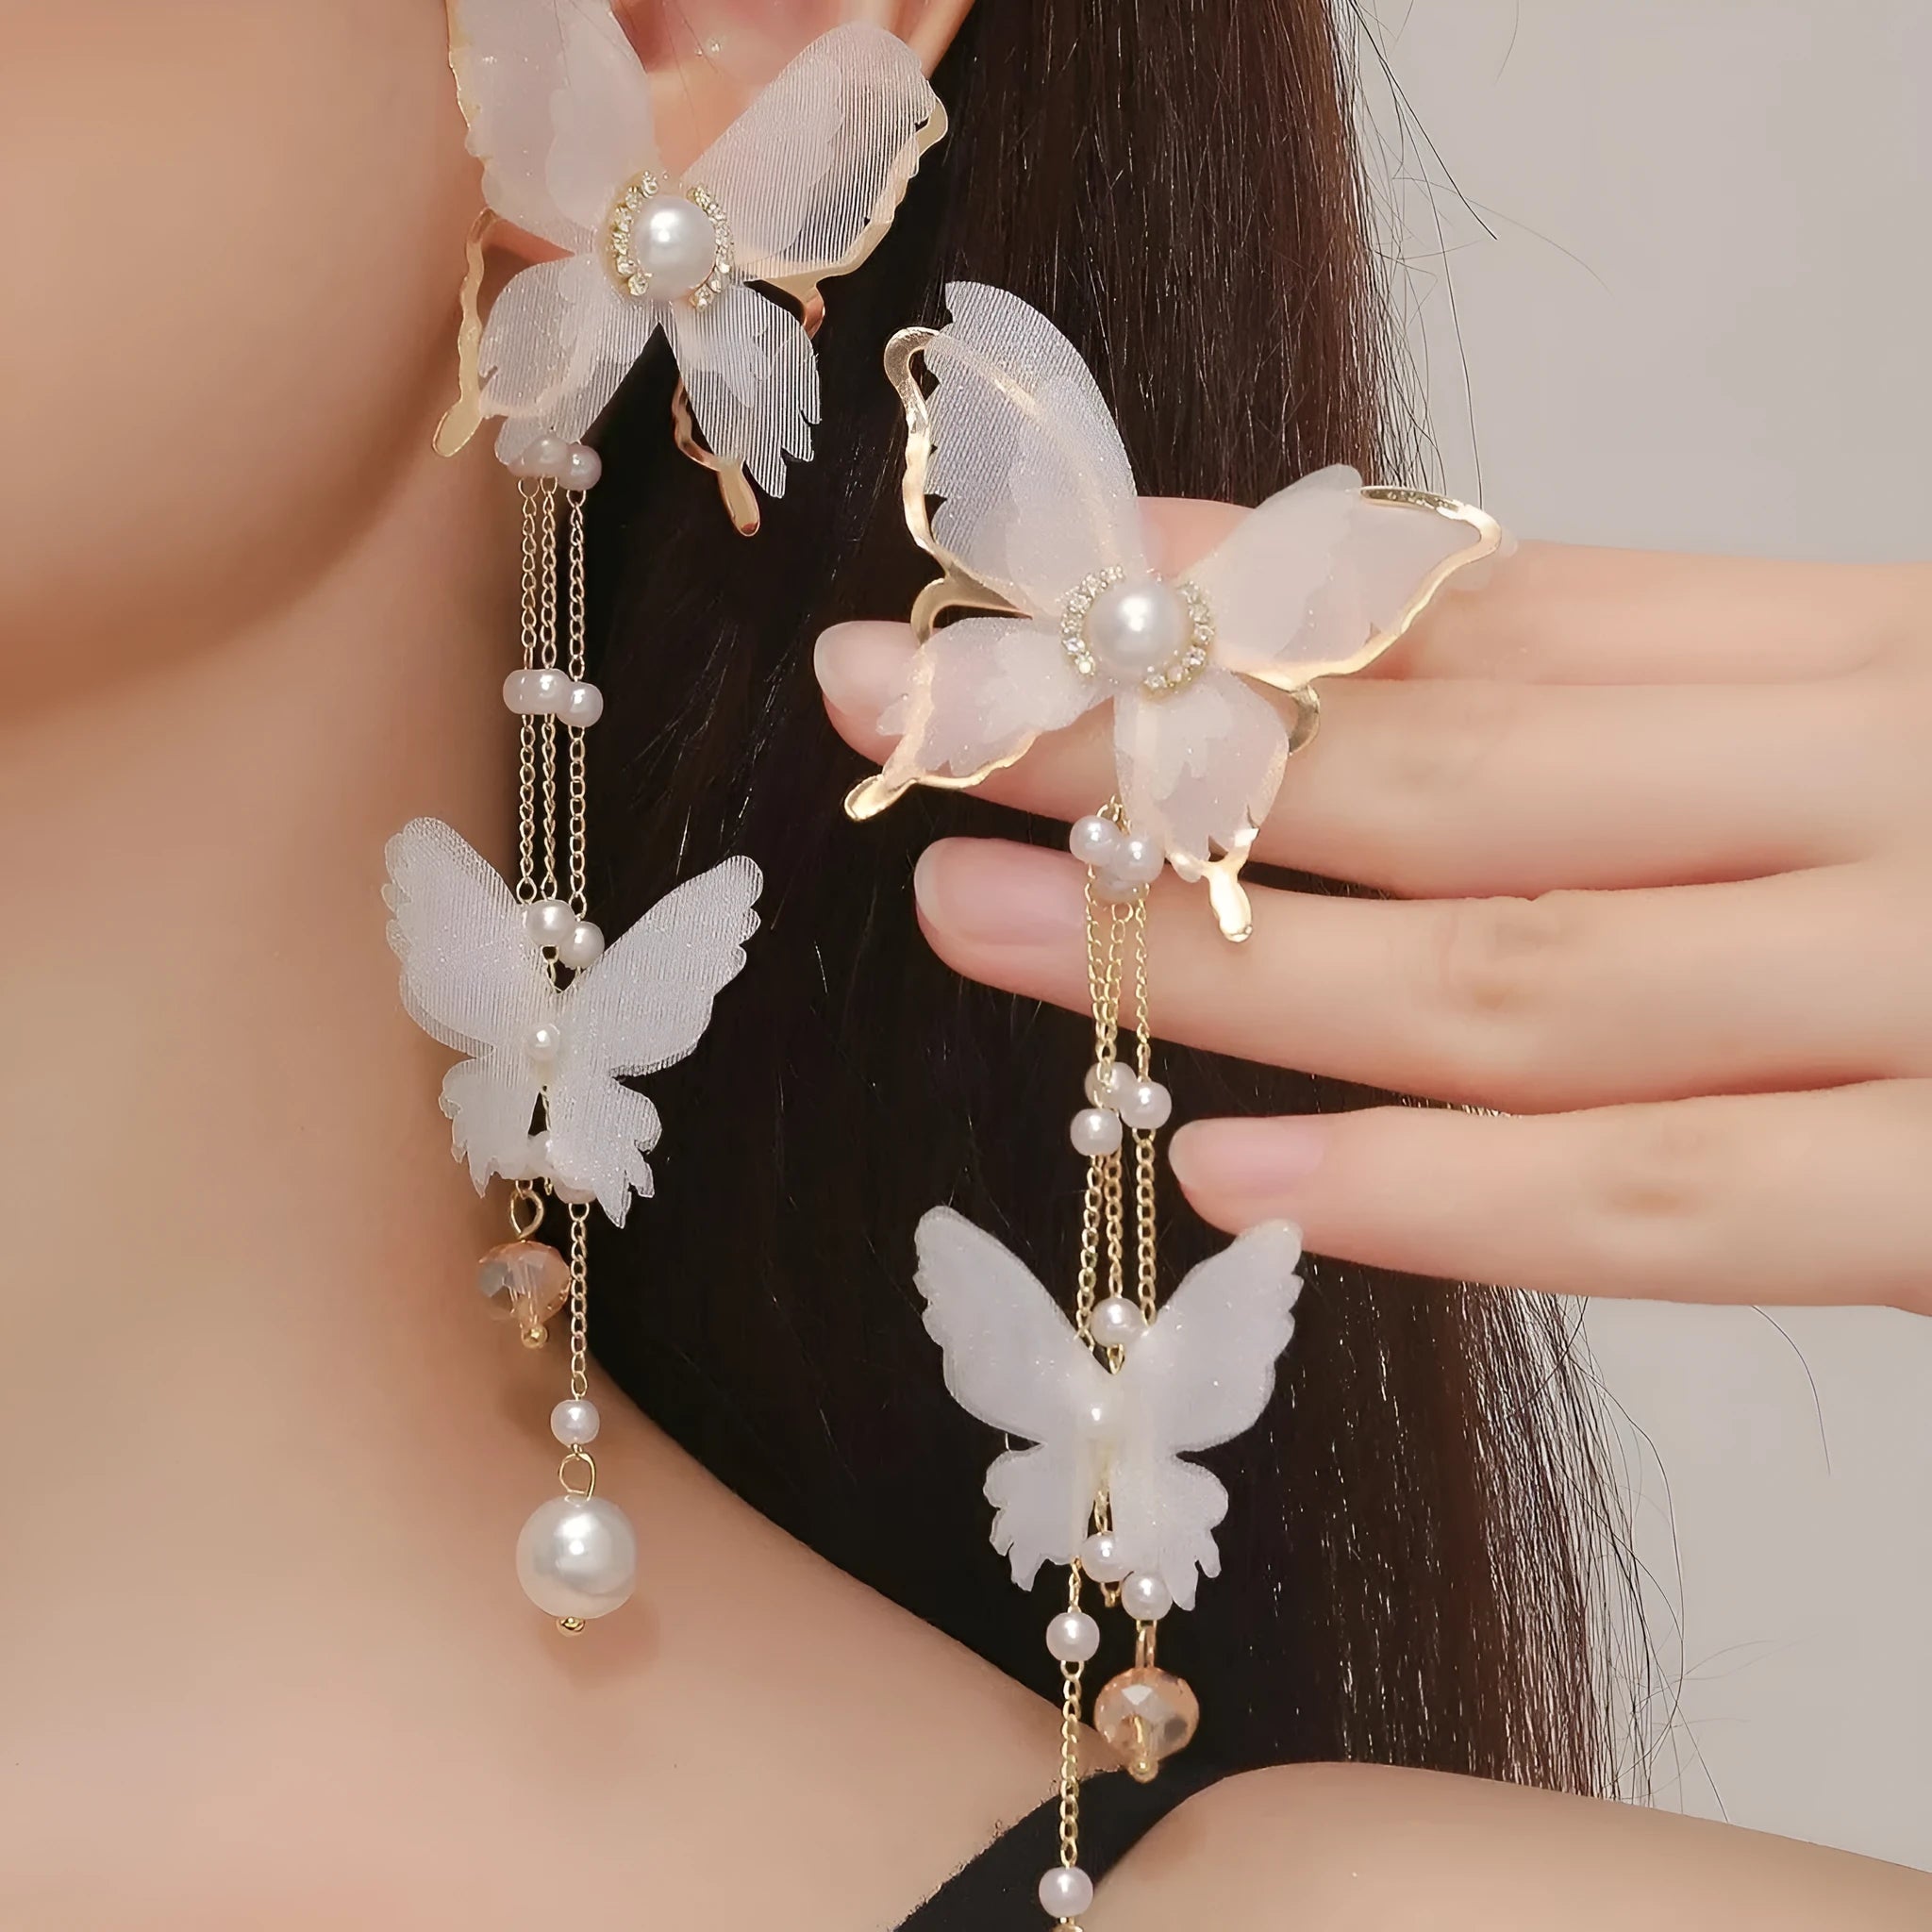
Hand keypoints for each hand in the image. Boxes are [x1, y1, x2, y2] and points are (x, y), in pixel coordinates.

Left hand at [817, 518, 1931, 1311]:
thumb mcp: (1906, 745)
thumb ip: (1696, 735)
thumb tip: (1375, 703)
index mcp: (1880, 656)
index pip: (1494, 603)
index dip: (1232, 594)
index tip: (1023, 584)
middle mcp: (1889, 781)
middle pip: (1447, 758)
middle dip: (1145, 735)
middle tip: (903, 709)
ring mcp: (1926, 980)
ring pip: (1504, 973)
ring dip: (1214, 951)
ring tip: (975, 917)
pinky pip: (1659, 1196)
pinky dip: (1434, 1194)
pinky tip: (1221, 1168)